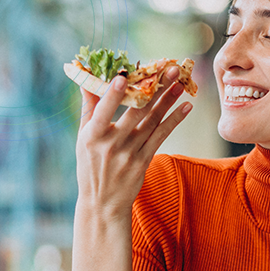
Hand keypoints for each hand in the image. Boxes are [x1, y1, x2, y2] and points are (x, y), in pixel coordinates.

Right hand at [75, 67, 191, 219]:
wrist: (103, 203)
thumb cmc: (90, 166)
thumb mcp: (83, 139)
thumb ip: (89, 108)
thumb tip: (86, 78)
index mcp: (92, 136)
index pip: (103, 112)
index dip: (113, 95)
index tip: (124, 76)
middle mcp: (112, 144)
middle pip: (136, 112)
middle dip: (154, 88)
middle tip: (168, 68)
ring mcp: (130, 153)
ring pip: (152, 121)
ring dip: (169, 100)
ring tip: (181, 82)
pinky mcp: (144, 161)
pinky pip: (162, 136)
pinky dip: (175, 120)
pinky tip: (186, 106)